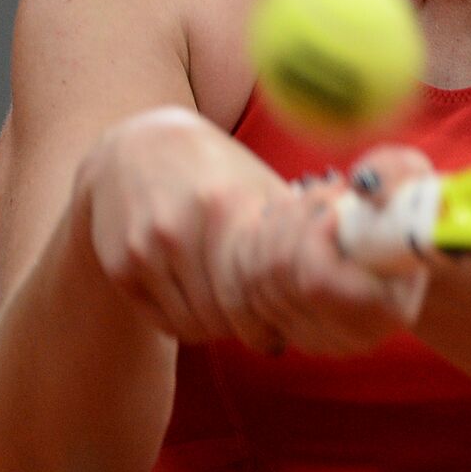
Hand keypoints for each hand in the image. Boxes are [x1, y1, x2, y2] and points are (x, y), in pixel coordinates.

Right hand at [77, 106, 418, 356]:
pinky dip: (189, 319)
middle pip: (227, 313)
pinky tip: (202, 297)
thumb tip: (349, 258)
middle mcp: (180, 230)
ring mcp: (145, 250)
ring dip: (221, 323)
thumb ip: (291, 226)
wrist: (132, 148)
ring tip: (235, 304)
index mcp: (224, 206)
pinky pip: (166, 321)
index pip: (256, 291)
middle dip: (251, 322)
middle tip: (267, 320)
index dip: (276, 315)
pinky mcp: (121, 267)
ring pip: (197, 323)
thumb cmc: (212, 167)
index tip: (289, 322)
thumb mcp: (255, 185)